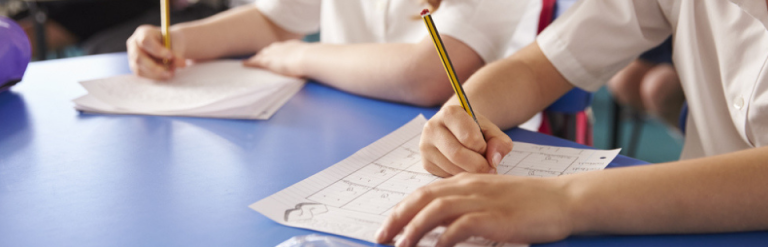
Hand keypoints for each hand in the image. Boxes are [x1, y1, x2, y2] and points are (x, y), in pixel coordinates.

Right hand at [126, 25, 186, 79]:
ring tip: (172, 72)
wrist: (168, 46)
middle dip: (155, 67)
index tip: (171, 56)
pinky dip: (157, 77)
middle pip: (139, 58)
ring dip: (158, 74)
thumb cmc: (171, 42)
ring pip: (141, 69)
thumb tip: (182, 64)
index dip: (157, 50)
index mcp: (143, 33)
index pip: (145, 41)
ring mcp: (132, 57)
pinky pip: (144, 75)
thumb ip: (177, 54)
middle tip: (171, 71)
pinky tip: (166, 74)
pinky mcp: (136, 68)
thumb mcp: (176, 44)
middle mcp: (134, 44)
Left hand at [243, 40, 308, 77]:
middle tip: (260, 57)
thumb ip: (311, 61)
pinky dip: (250, 62)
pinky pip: (256, 61)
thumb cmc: (314, 60)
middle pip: (270, 49)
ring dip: (257, 57)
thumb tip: (317, 64)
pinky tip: (244, 64)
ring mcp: (274, 53)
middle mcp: (282, 47)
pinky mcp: (268, 61)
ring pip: (262, 55)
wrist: (309, 58)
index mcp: (293, 46)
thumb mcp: (312, 59)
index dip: (277, 51)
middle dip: (265, 53)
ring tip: (251, 61)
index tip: (275, 54)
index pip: (282, 48)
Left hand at [375, 173, 575, 246]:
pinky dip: (445, 239)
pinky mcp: (496, 217)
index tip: (386, 227)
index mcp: (466, 181)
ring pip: (436, 210)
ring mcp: (482, 201)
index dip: (400, 209)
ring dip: (414, 229)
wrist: (564, 199)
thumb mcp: (491, 199)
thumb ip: (465, 208)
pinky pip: (462, 226)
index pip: (424, 192)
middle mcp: (469, 187)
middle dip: (397, 218)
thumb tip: (439, 230)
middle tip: (380, 237)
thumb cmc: (529, 203)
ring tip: (401, 246)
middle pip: (422, 198)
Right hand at [420, 105, 512, 176]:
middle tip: (489, 168)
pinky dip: (460, 177)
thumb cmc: (475, 130)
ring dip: (470, 173)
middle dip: (478, 166)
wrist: (457, 130)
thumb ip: (500, 142)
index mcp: (449, 113)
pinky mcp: (426, 163)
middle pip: (458, 155)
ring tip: (478, 167)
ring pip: (452, 169)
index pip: (469, 138)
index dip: (483, 148)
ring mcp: (426, 146)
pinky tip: (465, 169)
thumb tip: (494, 160)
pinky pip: (446, 177)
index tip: (486, 148)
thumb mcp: (491, 131)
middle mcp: (432, 127)